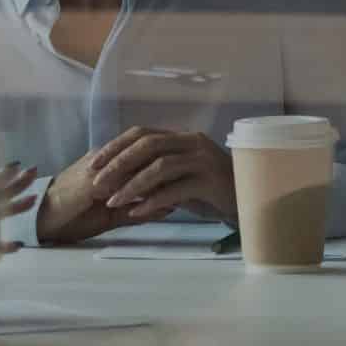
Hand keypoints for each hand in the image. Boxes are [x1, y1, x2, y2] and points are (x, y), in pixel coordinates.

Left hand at [37, 126, 237, 241]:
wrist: (252, 205)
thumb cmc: (211, 193)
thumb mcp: (180, 179)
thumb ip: (155, 175)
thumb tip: (118, 179)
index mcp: (182, 138)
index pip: (141, 133)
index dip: (115, 147)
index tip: (93, 165)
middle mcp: (192, 143)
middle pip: (147, 145)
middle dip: (118, 164)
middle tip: (96, 184)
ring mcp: (204, 160)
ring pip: (160, 167)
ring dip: (131, 185)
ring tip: (111, 201)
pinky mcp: (212, 181)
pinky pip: (176, 189)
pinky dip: (153, 201)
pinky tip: (136, 212)